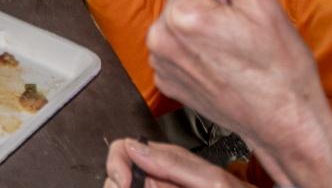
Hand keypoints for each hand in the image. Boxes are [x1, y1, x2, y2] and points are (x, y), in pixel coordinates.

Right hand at [104, 139, 249, 187]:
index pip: (125, 149)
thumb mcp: (214, 182)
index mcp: (170, 161)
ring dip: (122, 187)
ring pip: (124, 186)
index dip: (117, 163)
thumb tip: (134, 147)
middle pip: (118, 174)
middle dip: (118, 182)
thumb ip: (175, 163)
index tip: (122, 181)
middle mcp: (162, 177)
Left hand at [147, 0, 331, 184]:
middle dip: (211, 6)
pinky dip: (193, 52)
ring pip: (180, 22)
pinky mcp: (165, 80)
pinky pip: (176, 48)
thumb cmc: (279, 65)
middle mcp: (160, 36)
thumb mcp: (259, 5)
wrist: (284, 123)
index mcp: (183, 13)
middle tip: (240, 34)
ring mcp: (160, 62)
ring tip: (231, 52)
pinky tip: (219, 67)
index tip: (243, 12)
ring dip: (200, 28)